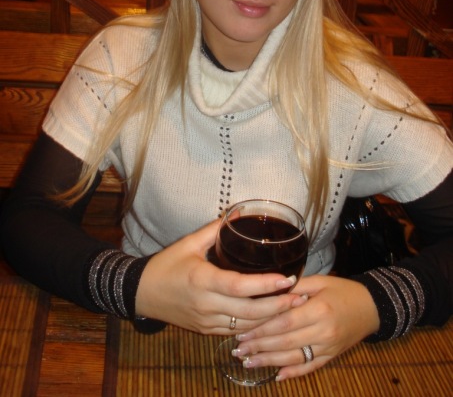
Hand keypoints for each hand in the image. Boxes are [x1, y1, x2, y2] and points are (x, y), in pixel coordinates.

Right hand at [135, 219, 299, 334]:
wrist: (141, 294)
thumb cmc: (165, 265)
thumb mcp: (187, 243)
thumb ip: (213, 230)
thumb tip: (237, 214)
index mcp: (202, 280)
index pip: (239, 287)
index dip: (265, 285)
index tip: (286, 279)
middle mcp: (206, 304)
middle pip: (249, 312)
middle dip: (277, 306)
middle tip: (298, 296)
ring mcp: (206, 321)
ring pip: (245, 326)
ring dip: (270, 318)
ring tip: (292, 307)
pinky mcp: (205, 330)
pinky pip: (235, 331)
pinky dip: (254, 325)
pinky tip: (269, 317)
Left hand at [231, 274, 379, 380]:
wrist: (372, 307)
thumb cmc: (342, 290)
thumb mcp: (320, 281)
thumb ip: (295, 286)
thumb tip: (268, 289)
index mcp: (319, 309)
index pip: (285, 322)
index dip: (262, 328)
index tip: (242, 331)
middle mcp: (323, 331)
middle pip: (286, 342)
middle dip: (260, 346)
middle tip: (237, 349)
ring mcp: (328, 347)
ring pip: (295, 358)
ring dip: (269, 362)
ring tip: (248, 362)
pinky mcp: (332, 357)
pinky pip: (310, 367)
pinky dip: (293, 373)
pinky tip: (276, 376)